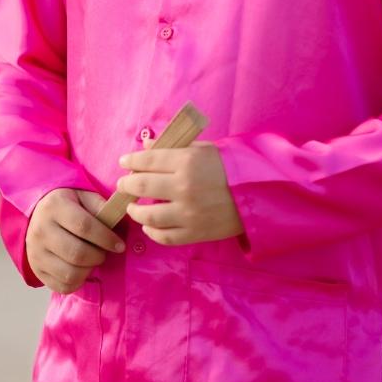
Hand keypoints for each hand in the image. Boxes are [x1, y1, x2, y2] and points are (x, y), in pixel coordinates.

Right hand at [26, 187, 125, 293]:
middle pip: (77, 253)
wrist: (38, 216)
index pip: (84, 226)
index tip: (119, 245)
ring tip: (92, 260)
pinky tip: (81, 270)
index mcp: (54, 207)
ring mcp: (36, 253)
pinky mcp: (36, 270)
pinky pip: (62, 286)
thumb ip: (99, 205)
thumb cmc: (67, 206)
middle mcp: (41, 231)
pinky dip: (78, 282)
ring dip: (89, 270)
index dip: (106, 238)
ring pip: (70, 273)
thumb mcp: (82, 196)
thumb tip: (116, 218)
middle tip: (104, 252)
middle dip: (98, 256)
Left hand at [115, 141, 243, 246]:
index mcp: (187, 162)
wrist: (258, 195)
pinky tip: (148, 226)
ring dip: (135, 211)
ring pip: (149, 215)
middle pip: (142, 185)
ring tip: (132, 207)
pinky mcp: (195, 233)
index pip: (148, 160)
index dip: (131, 160)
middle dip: (127, 184)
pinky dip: (152, 232)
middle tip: (123, 184)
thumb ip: (173, 147)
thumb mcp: (203, 149)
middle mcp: (184, 187)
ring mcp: (188, 213)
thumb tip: (146, 144)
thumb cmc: (230, 167)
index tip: (123, 161)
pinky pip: (165, 236)